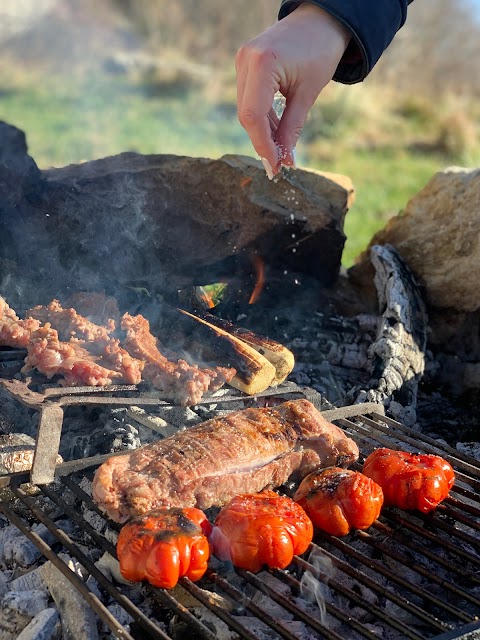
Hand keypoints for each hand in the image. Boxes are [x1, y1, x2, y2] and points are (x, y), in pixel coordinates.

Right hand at [235, 3, 350, 175]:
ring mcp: (243, 61)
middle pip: (247, 114)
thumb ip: (292, 128)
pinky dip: (262, 117)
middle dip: (262, 141)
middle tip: (278, 165)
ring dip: (262, 131)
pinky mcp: (245, 64)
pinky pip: (249, 98)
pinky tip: (276, 131)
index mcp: (263, 63)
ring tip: (281, 149)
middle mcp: (246, 60)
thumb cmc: (321, 50)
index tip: (275, 166)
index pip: (253, 115)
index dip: (263, 144)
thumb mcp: (308, 93)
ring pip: (246, 109)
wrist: (321, 19)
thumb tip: (285, 160)